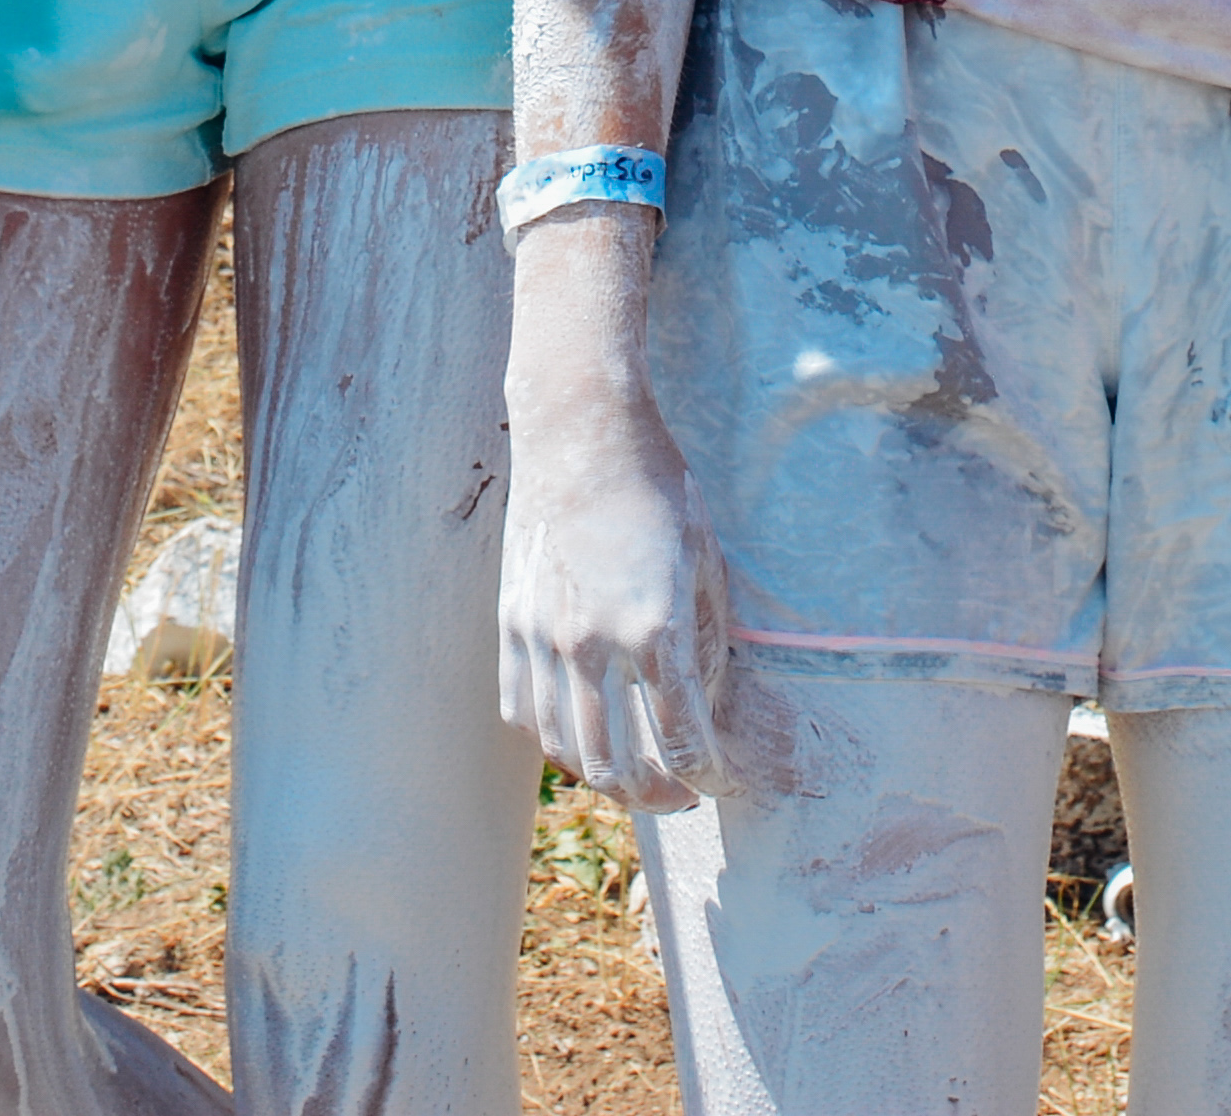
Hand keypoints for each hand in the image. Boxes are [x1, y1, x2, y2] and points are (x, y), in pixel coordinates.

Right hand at [498, 310, 733, 811]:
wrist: (582, 432)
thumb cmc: (657, 489)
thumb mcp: (705, 562)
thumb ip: (705, 643)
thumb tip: (704, 706)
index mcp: (656, 628)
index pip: (683, 741)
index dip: (705, 777)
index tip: (718, 782)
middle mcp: (595, 643)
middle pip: (617, 767)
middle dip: (656, 797)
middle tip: (680, 796)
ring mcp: (545, 637)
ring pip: (565, 750)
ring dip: (602, 781)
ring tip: (631, 780)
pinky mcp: (512, 623)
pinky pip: (522, 711)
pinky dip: (550, 742)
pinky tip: (576, 738)